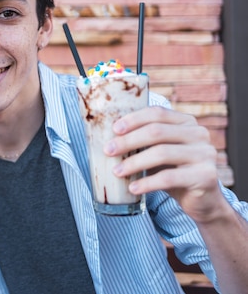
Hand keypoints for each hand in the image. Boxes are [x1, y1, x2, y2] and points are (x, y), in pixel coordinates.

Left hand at [105, 106, 225, 222]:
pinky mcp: (205, 176)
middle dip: (128, 141)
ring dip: (134, 162)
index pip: (157, 113)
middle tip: (108, 151)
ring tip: (116, 172)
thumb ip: (143, 142)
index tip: (114, 130)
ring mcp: (205, 154)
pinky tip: (133, 188)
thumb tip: (107, 139)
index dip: (134, 119)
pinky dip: (147, 183)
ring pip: (162, 153)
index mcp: (186, 122)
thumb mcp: (159, 152)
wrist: (201, 200)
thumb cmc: (173, 172)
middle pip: (157, 131)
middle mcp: (199, 134)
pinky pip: (169, 178)